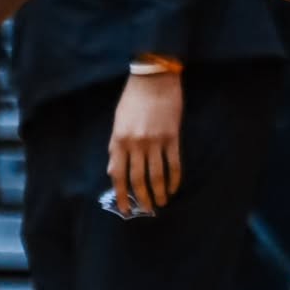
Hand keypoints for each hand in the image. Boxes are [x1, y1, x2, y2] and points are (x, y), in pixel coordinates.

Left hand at [108, 71, 181, 214]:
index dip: (122, 194)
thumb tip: (115, 170)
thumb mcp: (118, 120)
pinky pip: (174, 165)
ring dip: (159, 193)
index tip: (125, 208)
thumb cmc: (133, 98)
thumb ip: (117, 145)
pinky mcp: (172, 138)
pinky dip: (174, 180)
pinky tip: (173, 188)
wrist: (153, 78)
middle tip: (146, 211)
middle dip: (142, 199)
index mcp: (119, 139)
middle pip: (137, 179)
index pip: (118, 174)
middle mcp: (135, 143)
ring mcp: (155, 142)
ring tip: (161, 203)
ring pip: (156, 176)